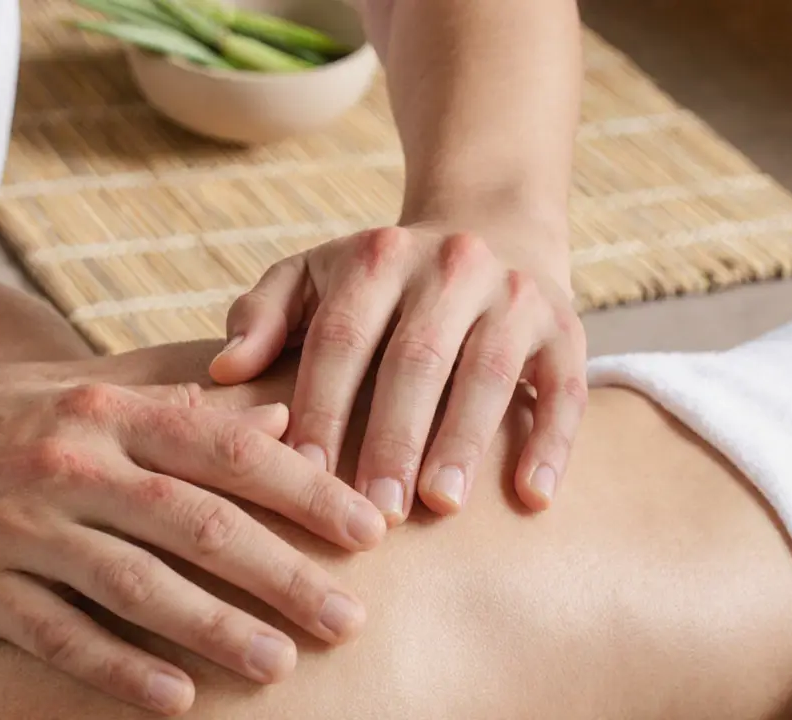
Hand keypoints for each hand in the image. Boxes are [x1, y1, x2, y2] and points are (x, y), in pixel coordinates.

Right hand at [0, 380, 382, 714]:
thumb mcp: (74, 405)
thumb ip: (175, 414)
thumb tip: (276, 424)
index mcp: (100, 411)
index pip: (221, 447)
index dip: (302, 487)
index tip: (370, 526)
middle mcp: (66, 462)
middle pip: (194, 520)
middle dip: (280, 569)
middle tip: (351, 615)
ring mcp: (17, 528)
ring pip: (134, 583)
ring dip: (213, 625)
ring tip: (282, 663)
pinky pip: (58, 636)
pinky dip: (119, 668)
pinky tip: (176, 699)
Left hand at [210, 222, 587, 523]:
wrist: (489, 230)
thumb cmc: (378, 281)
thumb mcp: (313, 277)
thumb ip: (263, 315)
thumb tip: (224, 369)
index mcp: (377, 258)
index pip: (341, 338)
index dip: (321, 407)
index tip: (301, 476)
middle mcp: (450, 266)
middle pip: (415, 360)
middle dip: (391, 439)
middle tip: (372, 515)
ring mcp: (514, 294)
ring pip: (489, 372)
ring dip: (463, 442)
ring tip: (441, 506)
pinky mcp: (567, 326)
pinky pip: (565, 387)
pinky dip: (551, 441)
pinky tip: (532, 495)